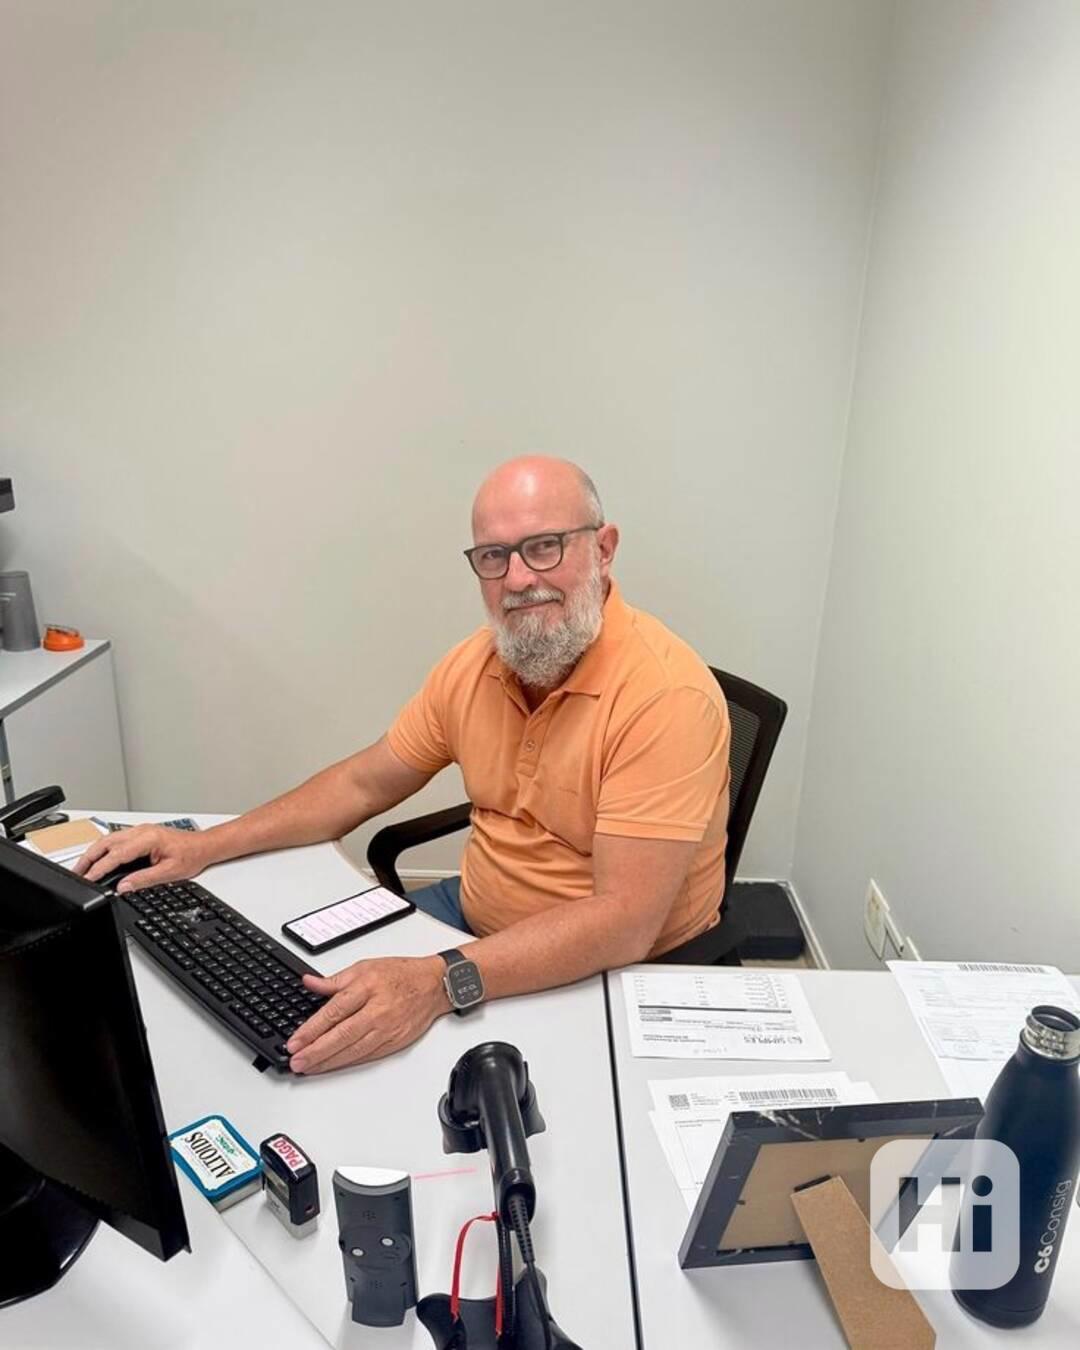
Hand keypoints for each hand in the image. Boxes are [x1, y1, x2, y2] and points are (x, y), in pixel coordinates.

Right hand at [73, 823, 213, 892]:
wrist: (204, 845)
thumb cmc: (191, 855)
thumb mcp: (170, 872)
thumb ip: (144, 879)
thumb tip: (123, 887)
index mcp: (148, 838)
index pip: (116, 855)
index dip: (100, 868)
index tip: (88, 879)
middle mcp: (141, 831)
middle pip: (106, 843)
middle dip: (88, 858)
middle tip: (76, 874)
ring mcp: (139, 831)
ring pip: (108, 840)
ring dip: (93, 854)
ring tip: (82, 870)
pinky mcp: (140, 834)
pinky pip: (115, 840)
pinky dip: (103, 851)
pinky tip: (98, 861)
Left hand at [286, 956, 447, 1073]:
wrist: (435, 985)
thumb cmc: (401, 974)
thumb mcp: (365, 967)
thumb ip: (335, 980)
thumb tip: (309, 982)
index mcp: (367, 987)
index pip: (334, 1012)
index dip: (311, 1030)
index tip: (294, 1042)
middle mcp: (377, 1010)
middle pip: (342, 1035)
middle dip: (316, 1051)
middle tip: (296, 1061)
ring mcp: (387, 1029)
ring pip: (354, 1050)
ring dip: (328, 1061)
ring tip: (308, 1067)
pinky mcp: (395, 1042)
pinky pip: (367, 1055)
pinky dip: (348, 1062)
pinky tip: (333, 1065)